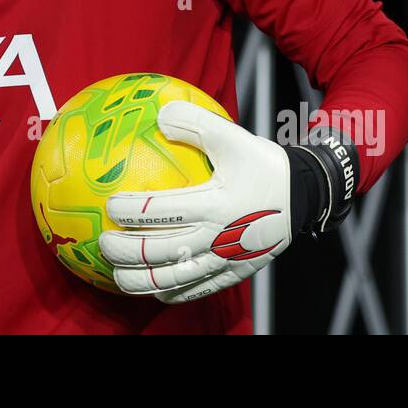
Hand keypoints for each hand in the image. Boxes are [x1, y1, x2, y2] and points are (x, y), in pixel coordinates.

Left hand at [99, 100, 292, 302]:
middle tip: (103, 243)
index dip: (129, 211)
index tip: (108, 206)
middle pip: (160, 251)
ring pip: (175, 279)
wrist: (305, 196)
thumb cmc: (262, 164)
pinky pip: (198, 290)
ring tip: (116, 276)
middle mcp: (217, 237)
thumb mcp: (233, 136)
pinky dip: (172, 294)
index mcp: (214, 203)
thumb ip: (195, 123)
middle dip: (126, 250)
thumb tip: (159, 112)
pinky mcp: (235, 274)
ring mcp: (226, 260)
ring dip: (141, 281)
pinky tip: (153, 292)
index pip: (160, 210)